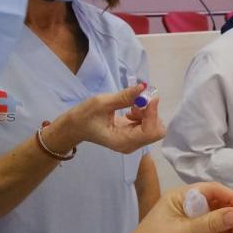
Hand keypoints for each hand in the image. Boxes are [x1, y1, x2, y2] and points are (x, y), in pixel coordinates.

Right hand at [46, 83, 165, 154]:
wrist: (76, 127)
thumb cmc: (85, 116)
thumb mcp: (102, 103)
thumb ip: (124, 97)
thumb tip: (144, 87)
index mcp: (123, 141)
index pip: (150, 131)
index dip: (152, 113)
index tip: (147, 96)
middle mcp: (131, 145)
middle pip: (156, 131)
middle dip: (151, 114)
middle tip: (137, 102)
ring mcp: (133, 142)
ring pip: (154, 127)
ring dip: (147, 113)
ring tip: (130, 107)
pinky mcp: (133, 136)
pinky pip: (148, 125)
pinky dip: (144, 115)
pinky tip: (130, 111)